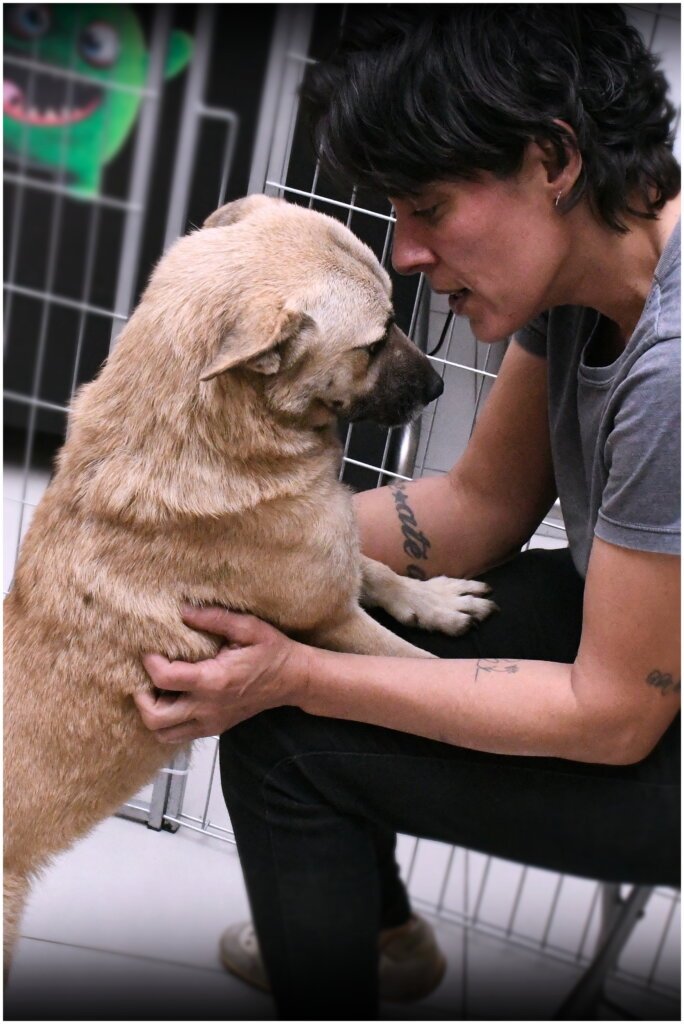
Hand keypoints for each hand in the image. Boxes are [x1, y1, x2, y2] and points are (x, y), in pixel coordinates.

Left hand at [135, 606, 310, 743]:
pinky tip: (175, 698)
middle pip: (155, 718)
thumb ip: (213, 618)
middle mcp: (209, 708)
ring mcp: (211, 723)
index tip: (151, 649)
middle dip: (141, 697)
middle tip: (146, 677)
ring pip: (163, 734)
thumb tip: (181, 610)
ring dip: (153, 713)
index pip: (165, 679)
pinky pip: (179, 734)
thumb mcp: (247, 627)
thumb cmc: (272, 651)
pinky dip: (168, 721)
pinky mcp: (214, 728)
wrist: (294, 680)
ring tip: (158, 690)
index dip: (150, 662)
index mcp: (215, 681)